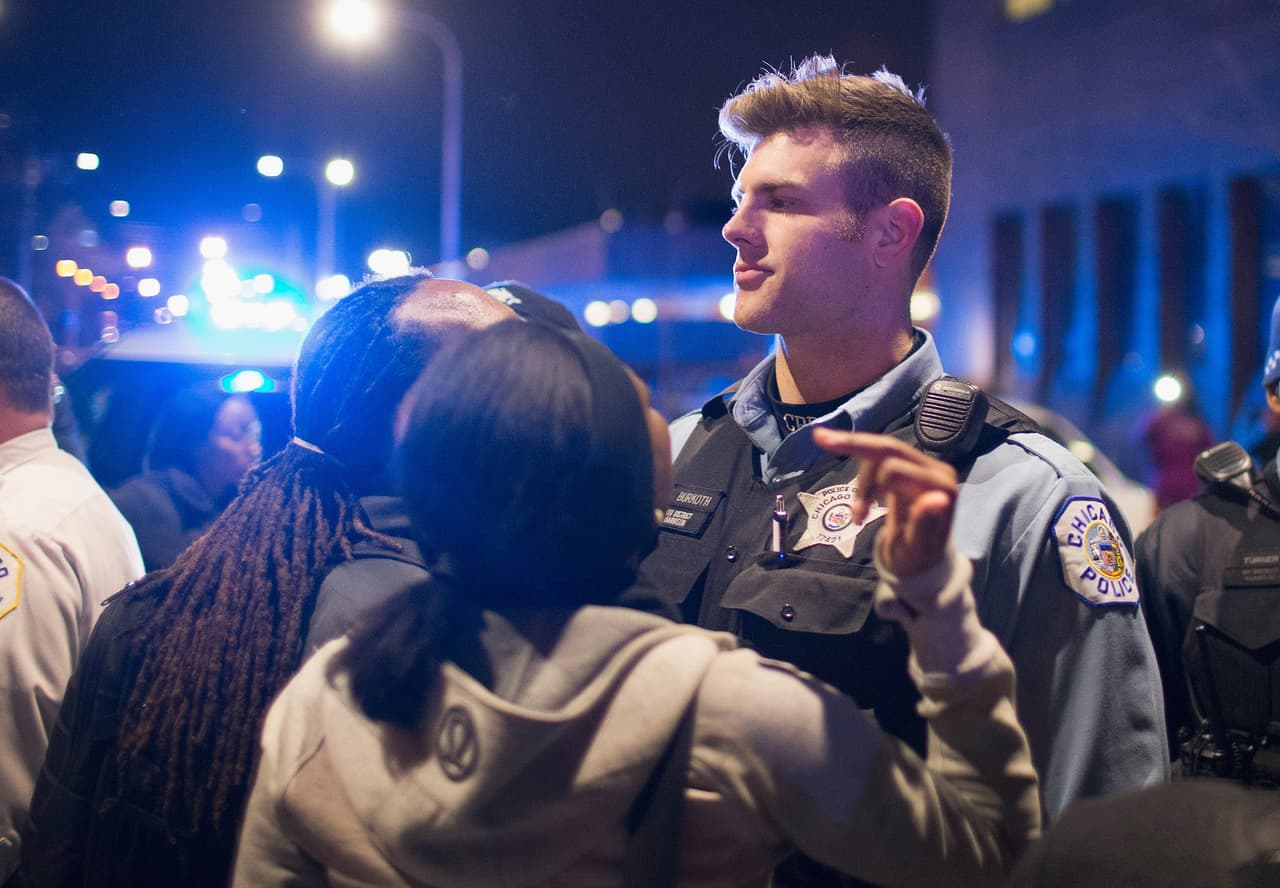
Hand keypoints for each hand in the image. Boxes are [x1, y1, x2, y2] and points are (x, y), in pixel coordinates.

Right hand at [811, 428, 957, 576]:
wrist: (921, 559)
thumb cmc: (918, 556)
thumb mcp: (919, 548)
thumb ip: (925, 523)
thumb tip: (937, 498)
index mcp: (940, 487)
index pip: (895, 469)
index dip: (868, 486)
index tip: (856, 518)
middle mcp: (935, 470)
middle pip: (889, 448)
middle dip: (854, 447)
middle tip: (820, 438)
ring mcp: (923, 466)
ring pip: (881, 450)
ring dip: (861, 477)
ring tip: (857, 512)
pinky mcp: (910, 466)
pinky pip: (882, 452)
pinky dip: (860, 453)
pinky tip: (839, 444)